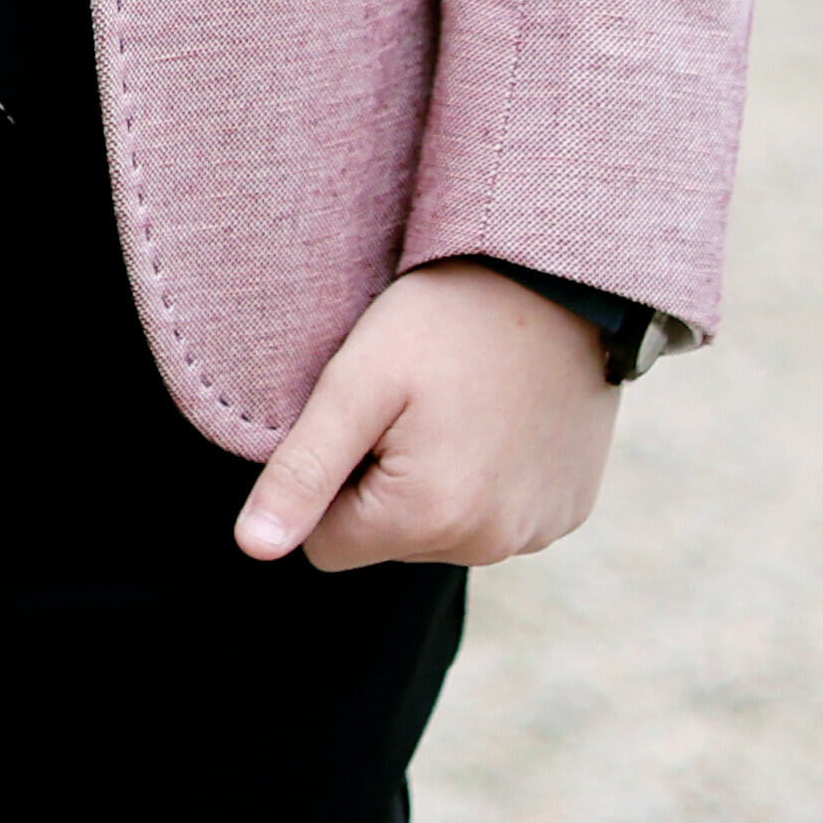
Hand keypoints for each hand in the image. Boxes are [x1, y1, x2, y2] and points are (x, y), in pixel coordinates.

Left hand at [232, 261, 622, 573]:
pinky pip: (500, 517)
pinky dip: (493, 477)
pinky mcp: (569, 510)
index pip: (327, 544)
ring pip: (442, 531)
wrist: (560, 275)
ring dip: (438, 481)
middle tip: (415, 403)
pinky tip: (501, 417)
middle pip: (388, 540)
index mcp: (428, 519)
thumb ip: (301, 470)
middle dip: (385, 482)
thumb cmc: (447, 318)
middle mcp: (489, 545)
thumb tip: (253, 547)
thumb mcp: (358, 381)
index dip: (330, 479)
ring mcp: (536, 530)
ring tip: (459, 403)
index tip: (366, 418)